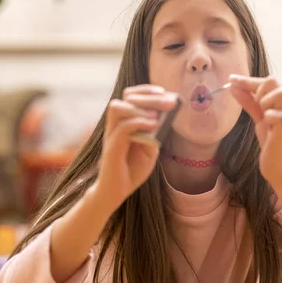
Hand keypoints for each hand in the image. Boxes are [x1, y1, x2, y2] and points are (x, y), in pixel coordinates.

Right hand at [95, 85, 177, 208]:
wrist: (116, 191)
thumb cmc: (132, 169)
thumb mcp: (150, 149)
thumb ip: (155, 134)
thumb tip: (163, 117)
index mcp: (124, 122)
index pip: (130, 95)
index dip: (145, 90)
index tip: (163, 92)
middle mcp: (115, 125)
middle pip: (126, 97)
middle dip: (150, 96)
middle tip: (169, 101)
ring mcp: (112, 135)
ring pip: (118, 107)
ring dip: (140, 108)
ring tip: (157, 117)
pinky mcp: (112, 148)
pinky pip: (122, 128)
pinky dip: (138, 123)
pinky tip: (153, 126)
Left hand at [228, 74, 281, 187]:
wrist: (281, 167)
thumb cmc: (272, 142)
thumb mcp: (259, 117)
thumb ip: (249, 101)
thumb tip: (233, 86)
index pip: (268, 81)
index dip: (247, 80)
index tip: (230, 79)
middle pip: (272, 81)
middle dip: (256, 89)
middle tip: (254, 107)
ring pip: (280, 92)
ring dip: (265, 100)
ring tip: (263, 116)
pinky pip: (278, 113)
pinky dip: (268, 115)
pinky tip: (266, 123)